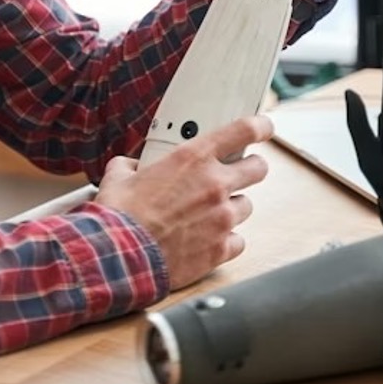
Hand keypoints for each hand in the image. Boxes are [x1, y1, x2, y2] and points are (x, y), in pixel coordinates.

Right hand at [96, 115, 271, 289]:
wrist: (119, 257)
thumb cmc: (119, 217)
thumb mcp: (119, 177)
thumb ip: (131, 166)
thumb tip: (131, 167)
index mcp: (192, 158)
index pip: (243, 130)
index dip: (260, 126)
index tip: (263, 127)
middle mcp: (214, 185)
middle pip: (258, 168)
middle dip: (251, 168)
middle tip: (238, 174)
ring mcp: (221, 218)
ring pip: (246, 206)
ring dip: (232, 208)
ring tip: (209, 214)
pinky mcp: (220, 249)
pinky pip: (238, 241)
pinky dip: (226, 241)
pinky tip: (208, 240)